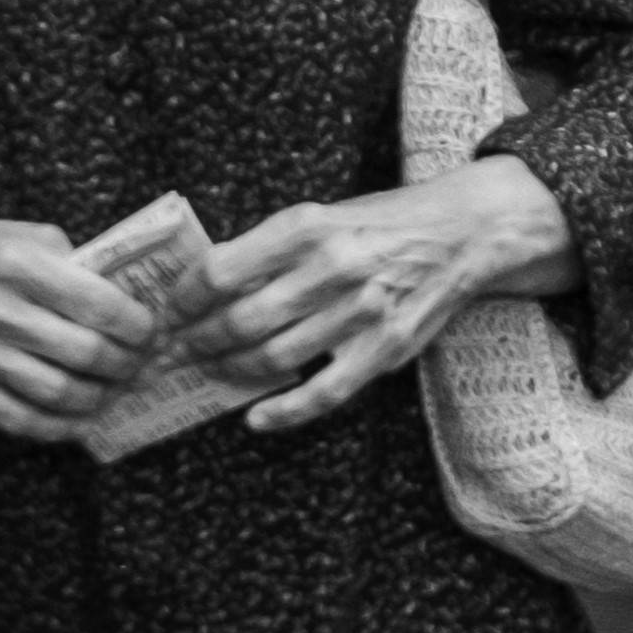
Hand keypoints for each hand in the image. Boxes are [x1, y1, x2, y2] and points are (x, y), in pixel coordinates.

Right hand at [0, 210, 158, 444]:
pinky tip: (81, 421)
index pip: (96, 303)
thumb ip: (71, 262)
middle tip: (142, 365)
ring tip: (117, 391)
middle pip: (81, 352)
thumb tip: (125, 297)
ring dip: (98, 398)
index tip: (153, 331)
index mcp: (15, 261)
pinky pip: (16, 418)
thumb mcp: (20, 234)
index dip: (135, 325)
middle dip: (125, 364)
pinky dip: (58, 426)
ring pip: (53, 392)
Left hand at [167, 160, 569, 433]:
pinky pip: (323, 393)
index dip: (183, 300)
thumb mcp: (322, 216)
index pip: (219, 271)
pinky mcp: (385, 347)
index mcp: (307, 226)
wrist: (462, 231)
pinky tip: (257, 417)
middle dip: (198, 344)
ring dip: (231, 373)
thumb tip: (204, 288)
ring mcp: (360, 311)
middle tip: (180, 352)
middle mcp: (332, 267)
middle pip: (239, 321)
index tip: (170, 313)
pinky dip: (283, 412)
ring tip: (214, 372)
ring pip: (273, 358)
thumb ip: (270, 250)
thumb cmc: (381, 222)